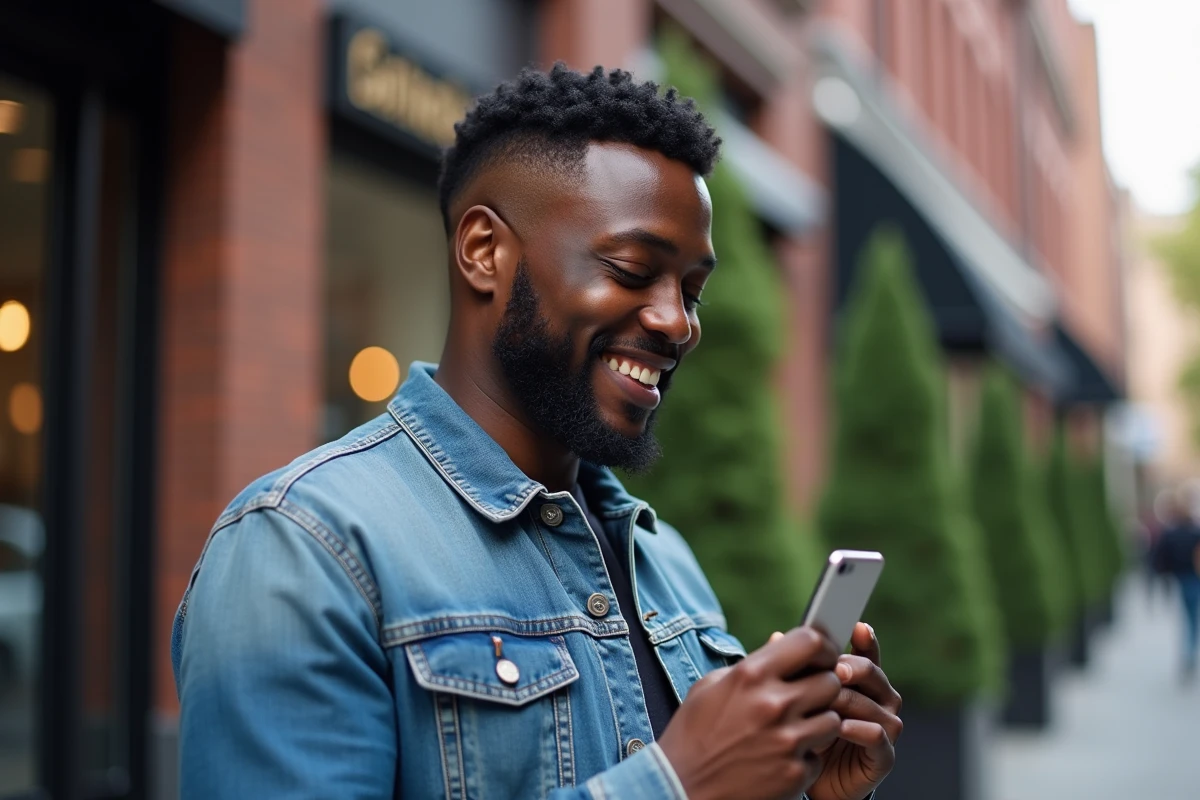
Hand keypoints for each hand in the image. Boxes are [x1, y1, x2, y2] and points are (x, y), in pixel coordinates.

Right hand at [658, 627, 843, 799]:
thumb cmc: (691, 734)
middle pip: (830, 681)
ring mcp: (787, 741)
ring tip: (792, 729)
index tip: (822, 657)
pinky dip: (804, 757)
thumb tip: (780, 644)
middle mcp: (773, 704)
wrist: (680, 788)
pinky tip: (780, 757)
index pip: (811, 641)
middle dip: (822, 687)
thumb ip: (751, 665)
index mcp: (751, 674)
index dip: (824, 648)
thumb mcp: (711, 687)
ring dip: (818, 723)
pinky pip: (818, 757)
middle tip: (807, 696)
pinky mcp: (794, 774)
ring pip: (833, 720)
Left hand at [805, 623, 902, 799]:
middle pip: (871, 672)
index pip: (866, 651)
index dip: (865, 639)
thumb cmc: (806, 730)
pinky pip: (877, 735)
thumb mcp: (797, 696)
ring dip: (848, 700)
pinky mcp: (883, 755)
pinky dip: (858, 729)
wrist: (810, 778)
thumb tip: (777, 636)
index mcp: (861, 679)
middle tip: (832, 670)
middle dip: (851, 668)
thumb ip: (793, 667)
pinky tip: (839, 726)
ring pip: (872, 702)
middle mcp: (879, 698)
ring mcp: (885, 725)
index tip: (856, 627)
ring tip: (825, 702)